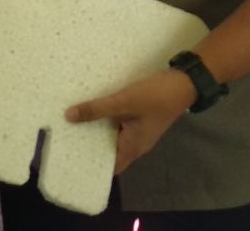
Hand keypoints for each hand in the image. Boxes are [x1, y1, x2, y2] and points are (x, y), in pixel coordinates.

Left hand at [64, 69, 196, 173]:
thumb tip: (69, 117)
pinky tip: (92, 107)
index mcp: (133, 147)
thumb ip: (97, 110)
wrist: (184, 82)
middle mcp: (136, 142)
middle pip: (109, 150)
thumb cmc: (156, 97)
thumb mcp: (123, 102)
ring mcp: (138, 129)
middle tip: (65, 139)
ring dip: (96, 129)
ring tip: (71, 123)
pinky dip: (105, 118)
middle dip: (90, 145)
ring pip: (112, 134)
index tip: (72, 161)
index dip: (93, 166)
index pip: (111, 167)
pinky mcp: (139, 116)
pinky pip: (118, 121)